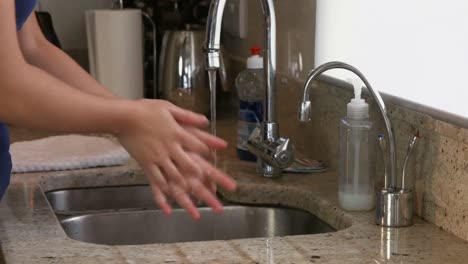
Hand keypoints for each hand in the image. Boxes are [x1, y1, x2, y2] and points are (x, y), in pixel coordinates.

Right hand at [117, 99, 235, 218]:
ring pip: (173, 176)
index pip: (198, 146)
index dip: (208, 153)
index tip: (214, 160)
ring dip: (184, 190)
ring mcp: (158, 158)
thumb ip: (188, 116)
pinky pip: (155, 180)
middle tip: (212, 192)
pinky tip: (168, 203)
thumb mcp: (169, 108)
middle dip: (201, 178)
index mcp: (178, 134)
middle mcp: (170, 148)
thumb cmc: (146, 110)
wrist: (123, 117)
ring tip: (193, 204)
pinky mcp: (146, 164)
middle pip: (189, 165)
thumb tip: (205, 121)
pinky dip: (162, 193)